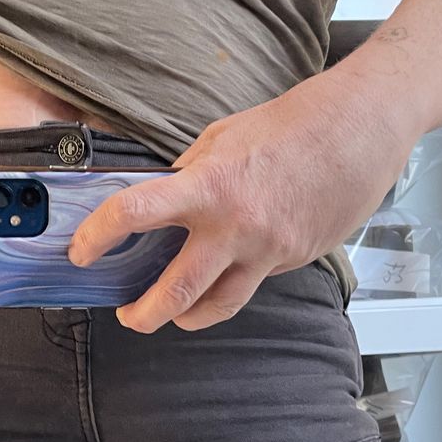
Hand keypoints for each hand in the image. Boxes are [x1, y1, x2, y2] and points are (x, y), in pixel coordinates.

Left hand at [68, 75, 418, 331]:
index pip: (136, 213)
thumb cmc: (293, 124)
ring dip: (185, 317)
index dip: (99, 236)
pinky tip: (224, 274)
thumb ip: (187, 173)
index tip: (81, 251)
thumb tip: (156, 200)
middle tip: (127, 315)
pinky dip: (230, 286)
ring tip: (169, 314)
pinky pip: (251, 283)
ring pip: (216, 306)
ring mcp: (266, 249)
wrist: (361, 130)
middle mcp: (235, 225)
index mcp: (208, 185)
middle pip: (176, 291)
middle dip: (143, 314)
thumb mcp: (223, 137)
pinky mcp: (291, 259)